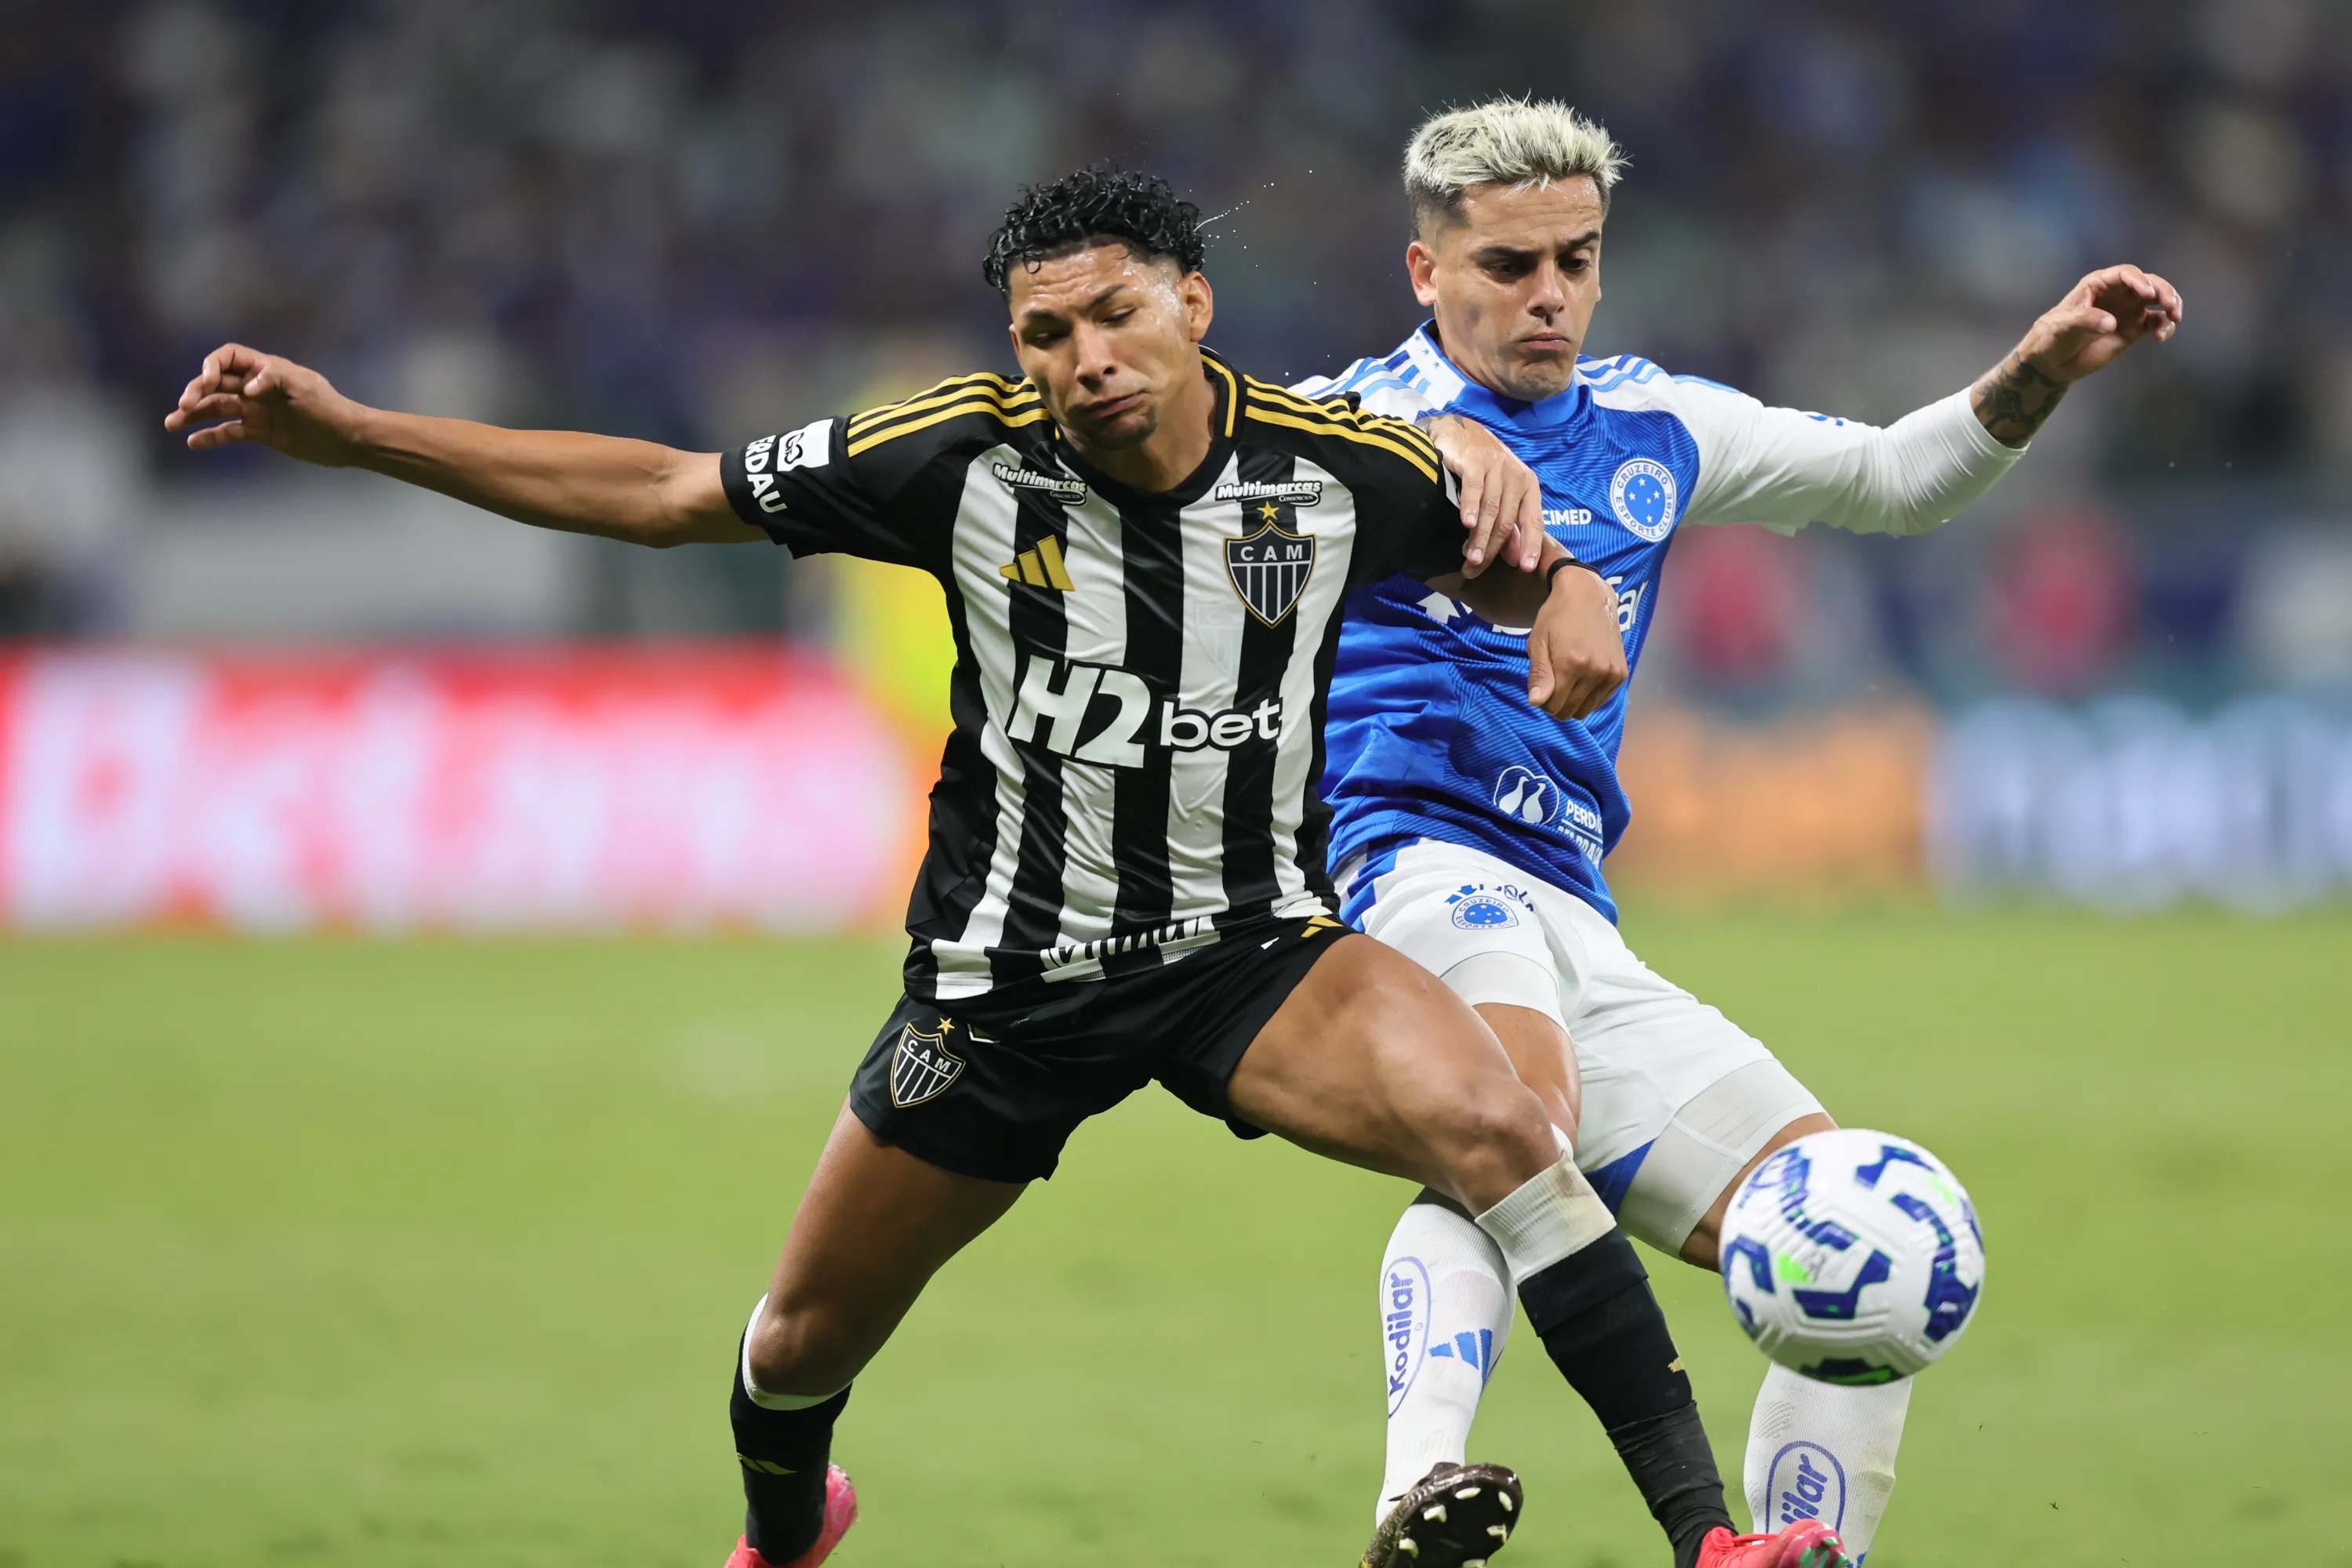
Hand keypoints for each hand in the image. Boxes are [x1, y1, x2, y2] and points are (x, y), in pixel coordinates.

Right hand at [163, 343, 366, 465]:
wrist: (347, 439)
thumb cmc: (329, 408)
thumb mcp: (304, 389)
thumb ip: (274, 380)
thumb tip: (246, 388)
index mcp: (266, 369)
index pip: (228, 357)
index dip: (212, 365)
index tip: (209, 382)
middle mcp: (256, 387)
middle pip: (216, 383)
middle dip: (196, 391)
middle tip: (184, 406)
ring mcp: (257, 409)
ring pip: (217, 408)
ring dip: (193, 415)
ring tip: (171, 424)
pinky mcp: (260, 432)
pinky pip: (229, 432)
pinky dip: (211, 436)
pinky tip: (193, 443)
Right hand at [1423, 413, 1544, 577]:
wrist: (1459, 431)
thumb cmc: (1481, 466)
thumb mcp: (1501, 493)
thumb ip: (1510, 524)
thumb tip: (1517, 559)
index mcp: (1528, 486)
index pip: (1533, 520)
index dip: (1531, 545)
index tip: (1527, 568)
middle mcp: (1517, 477)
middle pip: (1507, 521)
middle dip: (1492, 549)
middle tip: (1475, 569)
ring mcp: (1497, 467)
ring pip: (1492, 509)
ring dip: (1480, 536)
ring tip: (1470, 558)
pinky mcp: (1476, 460)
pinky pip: (1475, 488)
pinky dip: (1470, 506)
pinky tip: (1465, 523)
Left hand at [1527, 562, 1627, 719]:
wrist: (1589, 596)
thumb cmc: (1556, 617)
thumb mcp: (1538, 642)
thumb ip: (1539, 674)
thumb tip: (1536, 703)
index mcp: (1571, 664)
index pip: (1554, 706)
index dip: (1543, 701)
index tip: (1542, 687)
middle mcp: (1595, 672)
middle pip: (1570, 710)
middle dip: (1557, 704)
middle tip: (1553, 683)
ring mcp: (1611, 673)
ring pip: (1586, 709)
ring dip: (1574, 702)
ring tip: (1568, 680)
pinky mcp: (1622, 673)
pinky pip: (1602, 700)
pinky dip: (1590, 696)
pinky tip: (1584, 678)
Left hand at [2016, 264, 2181, 383]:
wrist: (2052, 361)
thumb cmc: (2052, 336)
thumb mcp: (2063, 326)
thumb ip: (2086, 321)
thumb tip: (2112, 323)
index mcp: (2099, 284)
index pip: (2125, 274)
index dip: (2139, 281)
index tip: (2148, 294)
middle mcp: (2118, 293)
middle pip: (2148, 283)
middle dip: (2163, 290)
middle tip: (2170, 305)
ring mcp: (2128, 310)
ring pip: (2158, 300)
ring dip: (2170, 305)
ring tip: (2174, 318)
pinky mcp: (2134, 329)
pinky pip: (2157, 323)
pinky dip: (2164, 326)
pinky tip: (2162, 336)